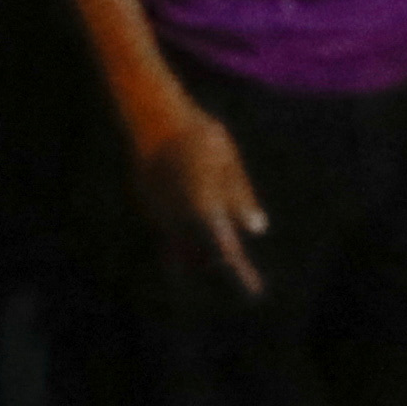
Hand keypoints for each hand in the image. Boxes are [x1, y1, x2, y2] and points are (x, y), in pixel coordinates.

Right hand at [132, 103, 268, 295]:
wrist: (153, 116)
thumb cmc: (198, 136)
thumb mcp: (229, 162)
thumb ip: (241, 197)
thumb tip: (257, 230)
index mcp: (204, 209)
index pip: (226, 252)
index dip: (240, 274)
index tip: (254, 289)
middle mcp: (179, 218)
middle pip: (203, 256)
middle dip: (219, 260)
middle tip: (237, 263)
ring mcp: (160, 212)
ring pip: (182, 246)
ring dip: (199, 250)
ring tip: (218, 244)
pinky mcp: (149, 204)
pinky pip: (169, 229)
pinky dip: (183, 232)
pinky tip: (192, 218)